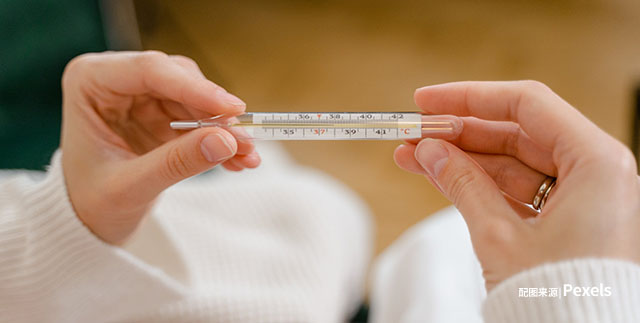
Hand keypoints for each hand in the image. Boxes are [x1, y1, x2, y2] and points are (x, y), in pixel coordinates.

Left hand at [61, 51, 259, 244]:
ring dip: (224, 128)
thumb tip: (227, 141)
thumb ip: (175, 163)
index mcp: (89, 82)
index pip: (149, 71)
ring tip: (247, 156)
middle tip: (245, 141)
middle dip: (214, 112)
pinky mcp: (163, 114)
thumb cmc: (91, 202)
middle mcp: (117, 80)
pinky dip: (220, 139)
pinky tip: (238, 160)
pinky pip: (201, 118)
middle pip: (179, 79)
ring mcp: (142, 96)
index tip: (233, 110)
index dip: (194, 89)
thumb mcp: (129, 188)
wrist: (86, 221)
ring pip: (196, 98)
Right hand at [395, 81, 639, 288]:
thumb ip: (462, 183)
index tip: (426, 101)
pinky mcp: (569, 219)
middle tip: (414, 133)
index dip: (469, 98)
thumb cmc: (559, 298)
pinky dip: (481, 183)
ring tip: (413, 157)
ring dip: (463, 159)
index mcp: (597, 162)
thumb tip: (429, 151)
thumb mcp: (499, 235)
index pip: (526, 105)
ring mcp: (583, 196)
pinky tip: (442, 177)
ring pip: (514, 162)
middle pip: (517, 133)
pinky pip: (519, 188)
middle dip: (459, 133)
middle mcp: (597, 172)